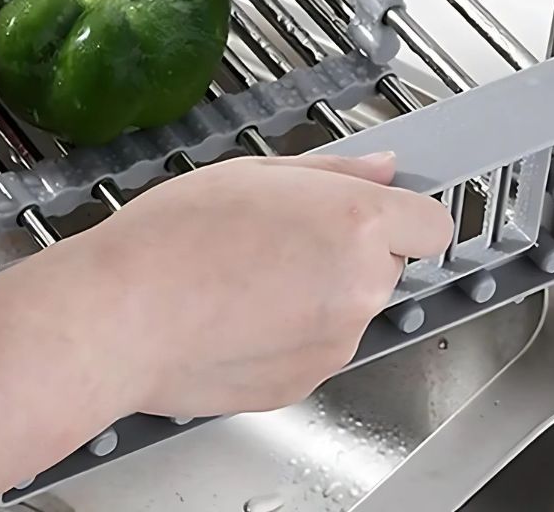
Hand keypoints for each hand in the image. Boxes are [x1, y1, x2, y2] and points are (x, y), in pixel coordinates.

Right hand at [0, 151, 452, 511]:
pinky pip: (314, 348)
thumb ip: (331, 169)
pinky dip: (285, 334)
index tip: (369, 213)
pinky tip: (231, 316)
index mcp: (354, 223)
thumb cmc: (173, 235)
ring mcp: (336, 344)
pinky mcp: (305, 385)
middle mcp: (360, 287)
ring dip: (312, 294)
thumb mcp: (250, 172)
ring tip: (240, 278)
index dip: (400, 216)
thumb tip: (382, 170)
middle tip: (277, 238)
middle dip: (344, 252)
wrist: (123, 315)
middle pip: (384, 266)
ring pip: (345, 308)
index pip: (430, 224)